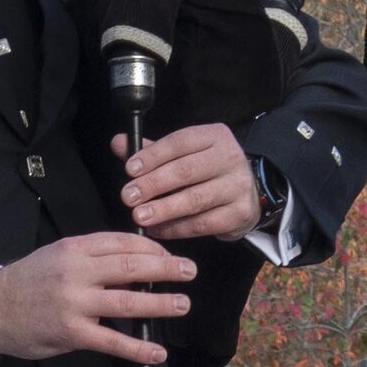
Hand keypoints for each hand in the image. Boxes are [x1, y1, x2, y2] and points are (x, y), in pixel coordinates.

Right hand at [0, 234, 192, 365]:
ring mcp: (75, 304)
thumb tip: (134, 259)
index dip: (152, 248)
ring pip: (127, 302)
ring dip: (160, 304)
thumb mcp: (57, 254)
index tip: (169, 255)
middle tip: (190, 271)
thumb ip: (92, 255)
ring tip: (182, 304)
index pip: (122, 242)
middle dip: (166, 268)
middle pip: (131, 267)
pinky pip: (112, 342)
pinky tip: (157, 353)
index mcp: (75, 248)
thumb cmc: (28, 281)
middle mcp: (77, 272)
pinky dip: (138, 349)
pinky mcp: (72, 333)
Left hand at [118, 126, 264, 240]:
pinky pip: (202, 223)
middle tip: (128, 196)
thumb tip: (119, 143)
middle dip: (153, 184)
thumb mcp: (183, 155)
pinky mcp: (239, 213)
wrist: (247, 194)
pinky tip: (157, 230)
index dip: (153, 156)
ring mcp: (237, 186)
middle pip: (186, 171)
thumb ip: (152, 151)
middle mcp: (230, 157)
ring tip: (139, 216)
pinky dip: (175, 228)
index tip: (130, 169)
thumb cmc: (207, 171)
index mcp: (214, 136)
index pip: (180, 142)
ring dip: (163, 209)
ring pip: (194, 199)